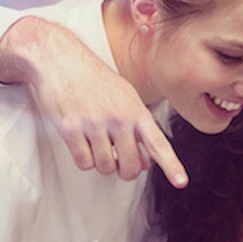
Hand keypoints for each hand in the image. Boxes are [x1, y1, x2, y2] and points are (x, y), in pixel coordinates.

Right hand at [0, 16, 187, 187]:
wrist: (61, 60)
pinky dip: (84, 159)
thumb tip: (145, 164)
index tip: (181, 182)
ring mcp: (94, 124)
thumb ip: (138, 130)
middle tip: (119, 163)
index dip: (171, 165)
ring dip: (102, 163)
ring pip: (105, 166)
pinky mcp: (70, 129)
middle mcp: (118, 118)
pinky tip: (83, 143)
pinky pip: (84, 162)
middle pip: (129, 166)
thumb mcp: (125, 99)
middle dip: (125, 171)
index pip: (158, 143)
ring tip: (98, 144)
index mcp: (136, 110)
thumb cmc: (95, 80)